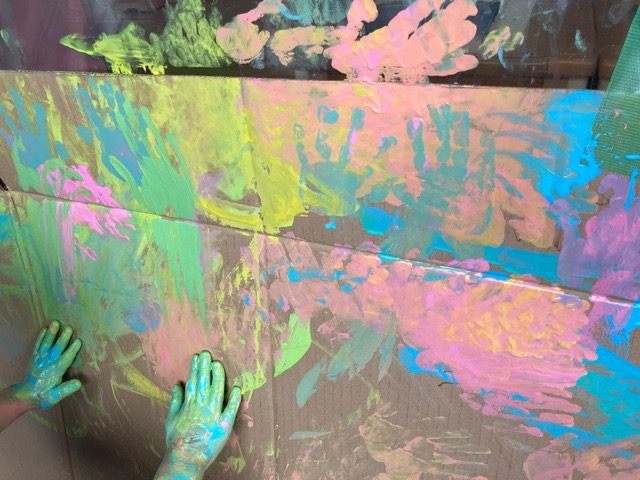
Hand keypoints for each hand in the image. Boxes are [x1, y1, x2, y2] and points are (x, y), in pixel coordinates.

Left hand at [14, 321, 81, 408]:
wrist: (24, 395)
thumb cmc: (42, 396)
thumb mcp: (54, 397)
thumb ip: (65, 390)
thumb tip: (79, 383)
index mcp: (54, 373)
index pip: (64, 361)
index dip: (71, 351)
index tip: (78, 341)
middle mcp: (46, 364)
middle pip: (55, 350)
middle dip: (62, 339)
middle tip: (69, 328)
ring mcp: (39, 360)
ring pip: (45, 345)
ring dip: (51, 334)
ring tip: (55, 322)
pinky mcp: (34, 358)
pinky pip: (37, 346)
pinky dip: (40, 337)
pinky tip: (45, 329)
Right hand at [161, 352, 241, 474]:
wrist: (187, 459)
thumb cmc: (177, 441)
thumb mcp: (171, 420)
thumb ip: (175, 401)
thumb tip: (177, 384)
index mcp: (189, 406)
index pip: (192, 382)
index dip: (195, 368)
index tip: (197, 357)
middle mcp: (201, 408)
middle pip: (204, 383)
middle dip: (205, 367)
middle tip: (207, 353)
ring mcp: (213, 415)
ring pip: (217, 391)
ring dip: (218, 377)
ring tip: (218, 364)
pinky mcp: (224, 425)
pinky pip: (230, 409)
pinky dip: (233, 398)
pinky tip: (237, 388)